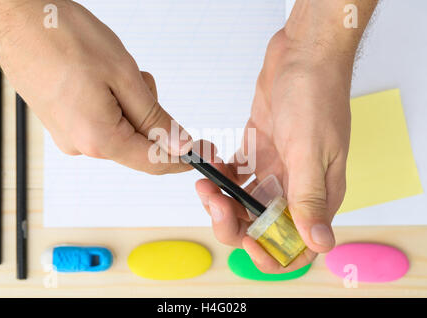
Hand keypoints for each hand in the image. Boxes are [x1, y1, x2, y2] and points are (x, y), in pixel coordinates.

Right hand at [0, 0, 190, 173]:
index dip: (185, 158)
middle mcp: (82, 145)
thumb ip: (155, 119)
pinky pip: (103, 121)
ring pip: (122, 130)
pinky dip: (114, 103)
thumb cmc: (63, 37)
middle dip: (152, 117)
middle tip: (143, 82)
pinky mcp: (63, 122)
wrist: (16, 16)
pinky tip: (101, 78)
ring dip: (131, 105)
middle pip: (138, 145)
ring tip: (114, 72)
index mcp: (99, 139)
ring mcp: (69, 134)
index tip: (205, 150)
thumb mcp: (124, 77)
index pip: (155, 162)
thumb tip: (180, 146)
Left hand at [196, 30, 351, 272]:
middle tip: (213, 200)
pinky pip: (236, 176)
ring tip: (205, 179)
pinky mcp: (260, 152)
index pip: (297, 246)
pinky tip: (213, 161)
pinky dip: (221, 175)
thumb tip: (320, 244)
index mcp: (318, 195)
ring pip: (244, 203)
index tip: (246, 238)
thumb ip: (310, 198)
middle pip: (261, 226)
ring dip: (221, 199)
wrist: (304, 55)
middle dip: (232, 222)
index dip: (270, 253)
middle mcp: (297, 188)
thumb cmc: (317, 95)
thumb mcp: (312, 149)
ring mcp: (276, 170)